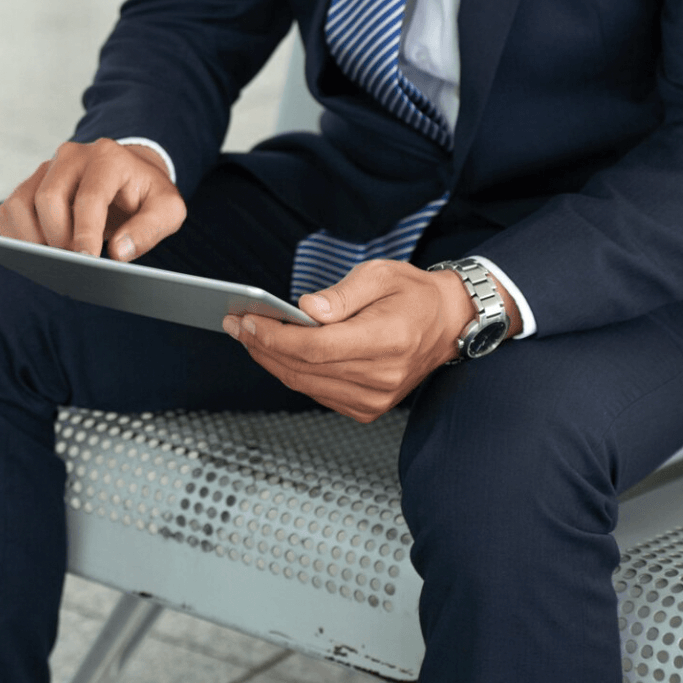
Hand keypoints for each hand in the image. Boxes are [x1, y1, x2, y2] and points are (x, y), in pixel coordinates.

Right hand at [0, 139, 185, 260]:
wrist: (128, 176)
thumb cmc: (146, 196)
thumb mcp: (169, 210)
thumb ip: (150, 229)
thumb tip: (119, 252)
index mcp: (108, 158)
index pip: (89, 197)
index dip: (84, 233)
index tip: (85, 261)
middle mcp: (71, 157)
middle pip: (48, 198)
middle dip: (58, 238)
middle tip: (73, 263)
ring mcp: (46, 169)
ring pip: (21, 204)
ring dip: (32, 240)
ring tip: (53, 261)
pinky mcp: (29, 185)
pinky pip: (8, 212)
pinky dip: (16, 237)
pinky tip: (36, 254)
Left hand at [222, 260, 521, 421]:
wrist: (447, 323)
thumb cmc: (413, 295)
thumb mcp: (380, 274)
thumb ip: (341, 294)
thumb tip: (305, 309)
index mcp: (389, 340)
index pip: (317, 347)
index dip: (275, 336)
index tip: (246, 320)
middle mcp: (383, 376)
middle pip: (305, 368)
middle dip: (262, 346)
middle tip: (235, 324)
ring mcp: (376, 398)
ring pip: (305, 384)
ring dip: (270, 361)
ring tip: (247, 336)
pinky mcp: (368, 408)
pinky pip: (317, 393)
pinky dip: (293, 373)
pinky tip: (275, 352)